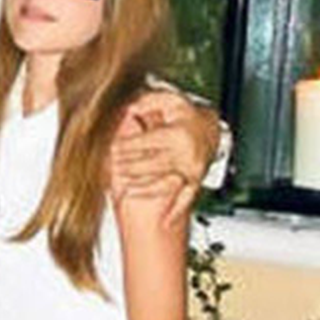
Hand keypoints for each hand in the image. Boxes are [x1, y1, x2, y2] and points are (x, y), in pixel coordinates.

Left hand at [109, 91, 218, 226]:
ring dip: (143, 189)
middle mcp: (185, 154)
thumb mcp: (167, 100)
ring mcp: (192, 169)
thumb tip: (125, 106)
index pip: (144, 143)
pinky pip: (186, 198)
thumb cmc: (186, 114)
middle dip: (128, 169)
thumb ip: (146, 102)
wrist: (210, 127)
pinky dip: (175, 210)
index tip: (110, 149)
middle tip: (110, 170)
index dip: (124, 146)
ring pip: (164, 184)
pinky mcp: (196, 180)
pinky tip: (163, 219)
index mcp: (176, 134)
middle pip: (151, 165)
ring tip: (123, 192)